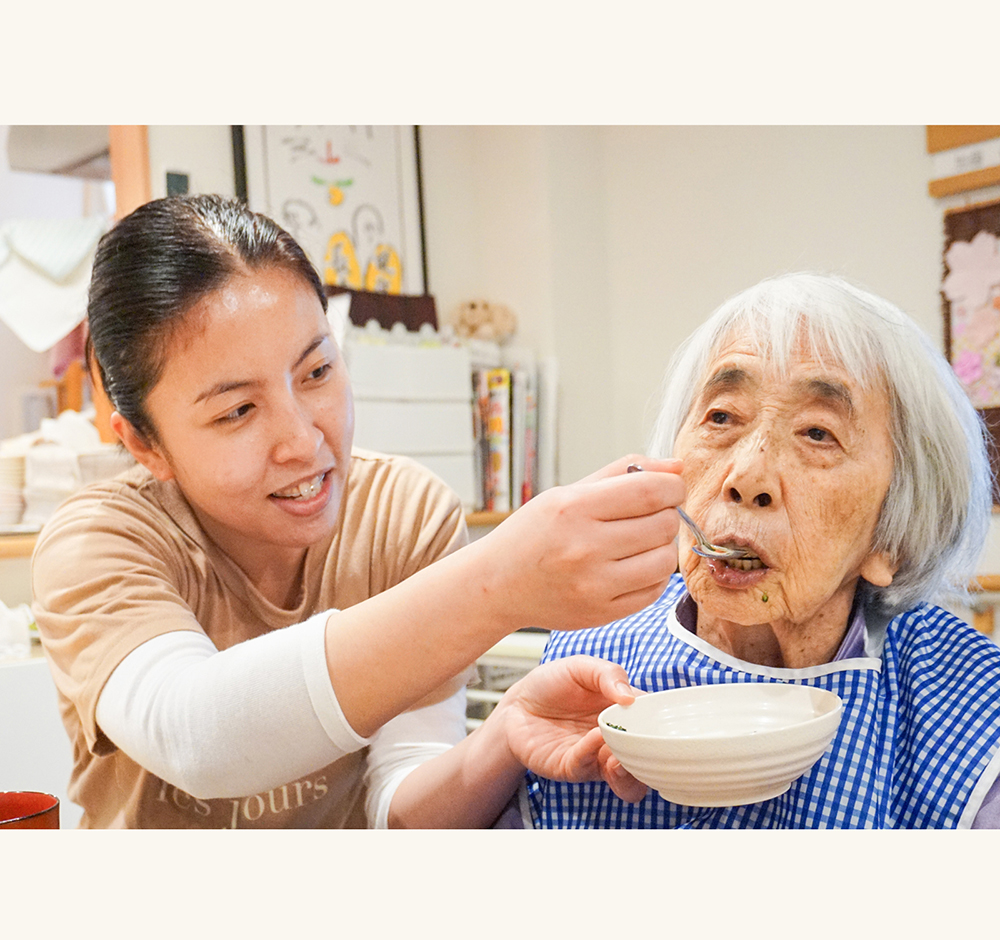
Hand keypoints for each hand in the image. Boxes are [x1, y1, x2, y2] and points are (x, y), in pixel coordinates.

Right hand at [472, 455, 684, 631]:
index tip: (670, 488)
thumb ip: (622, 473)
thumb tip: (676, 467)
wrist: (497, 584)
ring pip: (665, 560)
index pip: (651, 491)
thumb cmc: (534, 533)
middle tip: (651, 515)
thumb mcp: (566, 493)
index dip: (673, 486)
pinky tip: (634, 565)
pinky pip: (655, 590)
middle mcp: (584, 547)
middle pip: (663, 525)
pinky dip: (654, 575)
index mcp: (573, 508)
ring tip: (643, 541)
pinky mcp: (602, 612)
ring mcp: (594, 584)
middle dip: (667, 515)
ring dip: (663, 547)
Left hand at [490, 654, 647, 802]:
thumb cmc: (552, 683)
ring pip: (627, 780)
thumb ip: (608, 674)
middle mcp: (617, 740)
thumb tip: (630, 697)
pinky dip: (594, 752)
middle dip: (653, 757)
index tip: (662, 720)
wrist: (517, 703)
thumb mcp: (581, 667)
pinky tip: (595, 736)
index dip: (663, 726)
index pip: (655, 725)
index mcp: (625, 714)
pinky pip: (589, 766)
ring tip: (625, 751)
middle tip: (647, 740)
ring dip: (632, 771)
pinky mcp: (573, 768)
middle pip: (649, 759)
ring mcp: (597, 757)